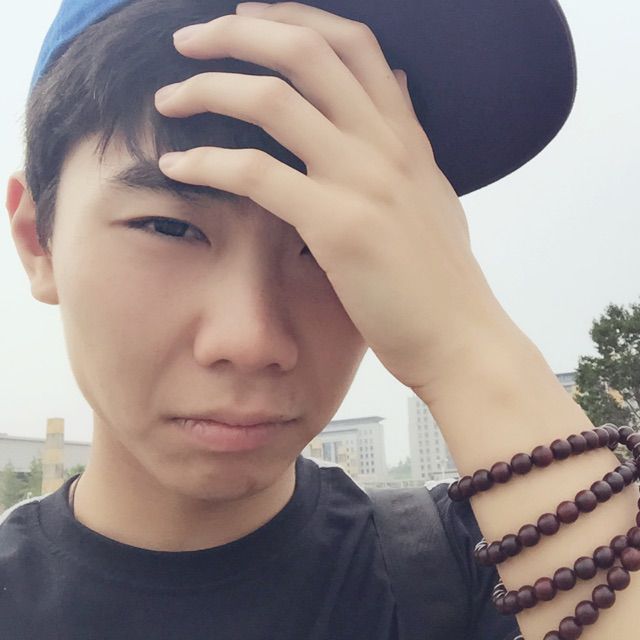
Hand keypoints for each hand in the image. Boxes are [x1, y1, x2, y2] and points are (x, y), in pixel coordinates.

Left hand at [155, 1, 511, 393]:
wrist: (459, 338)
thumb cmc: (439, 279)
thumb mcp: (433, 193)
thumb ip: (410, 138)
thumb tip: (398, 86)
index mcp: (405, 135)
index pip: (352, 42)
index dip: (293, 16)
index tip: (246, 18)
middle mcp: (384, 144)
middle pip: (305, 51)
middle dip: (236, 32)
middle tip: (187, 40)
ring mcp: (363, 181)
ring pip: (272, 100)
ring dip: (208, 88)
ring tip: (168, 99)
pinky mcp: (337, 226)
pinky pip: (255, 174)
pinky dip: (207, 163)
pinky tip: (176, 167)